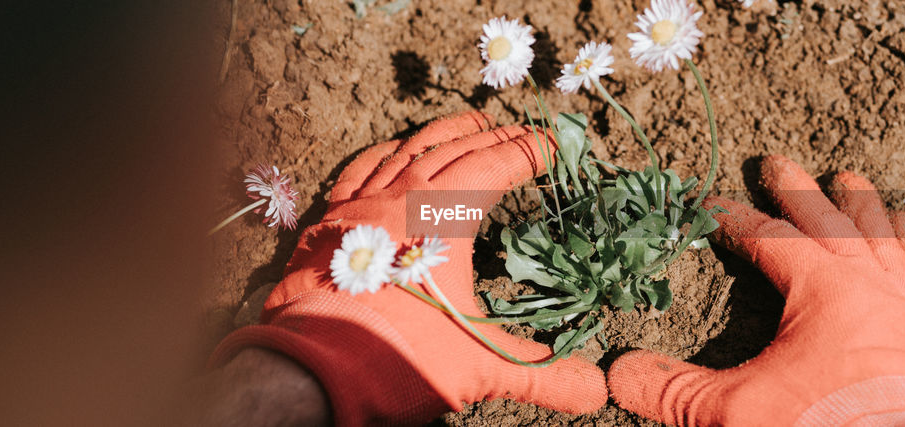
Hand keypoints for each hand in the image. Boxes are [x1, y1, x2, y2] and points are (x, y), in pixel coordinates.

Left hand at [211, 111, 605, 424]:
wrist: (308, 374)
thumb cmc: (398, 360)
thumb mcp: (480, 368)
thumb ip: (543, 375)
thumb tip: (596, 392)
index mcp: (440, 218)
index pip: (494, 167)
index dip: (528, 152)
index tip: (554, 146)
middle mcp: (399, 199)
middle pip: (454, 150)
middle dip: (495, 138)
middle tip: (523, 134)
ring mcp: (359, 208)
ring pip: (407, 151)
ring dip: (444, 135)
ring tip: (471, 126)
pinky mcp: (328, 225)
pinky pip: (360, 170)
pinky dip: (386, 154)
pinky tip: (395, 151)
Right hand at [607, 155, 904, 425]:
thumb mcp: (735, 411)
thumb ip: (675, 388)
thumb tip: (617, 373)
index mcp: (824, 289)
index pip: (770, 240)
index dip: (734, 220)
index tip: (710, 205)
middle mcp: (872, 286)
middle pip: (831, 222)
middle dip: (799, 192)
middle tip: (777, 164)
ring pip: (888, 240)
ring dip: (866, 209)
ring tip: (855, 184)